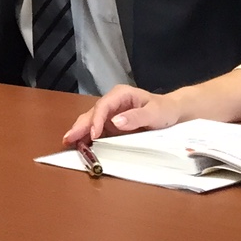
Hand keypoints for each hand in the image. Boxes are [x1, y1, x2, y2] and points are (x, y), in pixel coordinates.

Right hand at [64, 85, 179, 146]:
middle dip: (80, 126)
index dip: (96, 120)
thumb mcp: (154, 113)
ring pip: (91, 122)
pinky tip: (80, 145)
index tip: (93, 135)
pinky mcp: (111, 125)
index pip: (103, 106)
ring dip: (81, 132)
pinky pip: (97, 131)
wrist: (172, 113)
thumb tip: (115, 122)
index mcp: (120, 95)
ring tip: (69, 143)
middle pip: (92, 113)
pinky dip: (88, 138)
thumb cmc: (164, 110)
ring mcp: (110, 115)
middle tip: (68, 139)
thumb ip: (136, 117)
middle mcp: (112, 103)